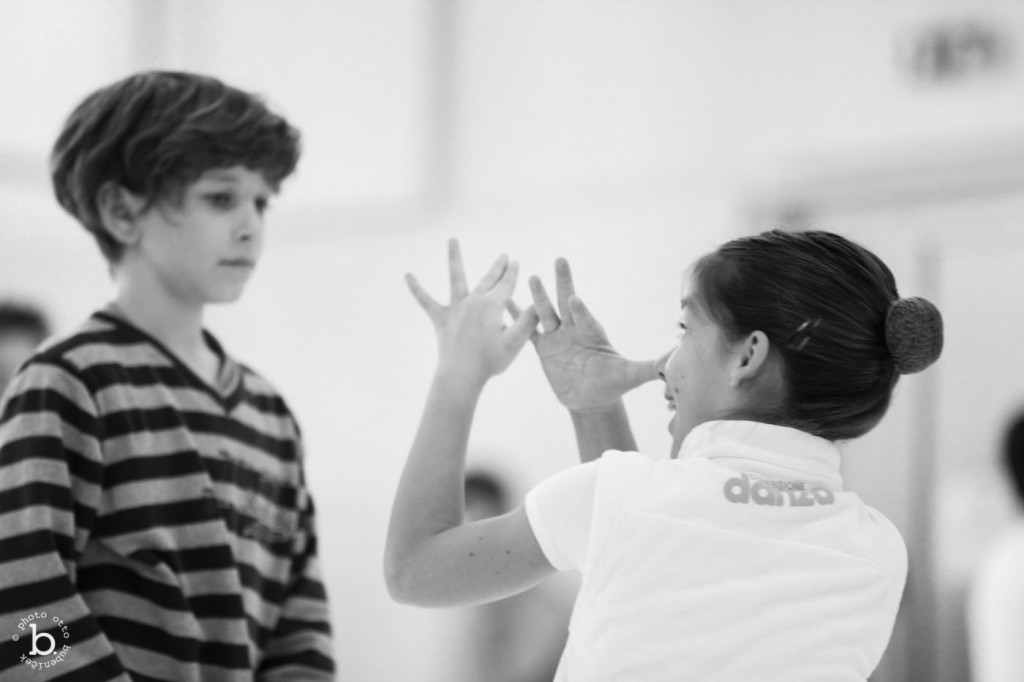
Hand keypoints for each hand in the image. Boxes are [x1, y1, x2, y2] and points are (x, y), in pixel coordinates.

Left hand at [406, 239, 537, 388]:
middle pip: (488, 279)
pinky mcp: (441, 319)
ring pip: (456, 278)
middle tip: (504, 256)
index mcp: (492, 306)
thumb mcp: (516, 342)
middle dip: (497, 267)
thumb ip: (528, 321)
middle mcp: (473, 301)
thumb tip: (537, 304)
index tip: (516, 263)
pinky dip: (416, 289)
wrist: (461, 375)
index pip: (506, 285)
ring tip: (452, 239)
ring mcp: (455, 308)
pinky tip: (407, 276)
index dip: (513, 274)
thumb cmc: (490, 361)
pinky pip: (426, 301)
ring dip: (454, 257)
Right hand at [523, 258, 658, 411]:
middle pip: (567, 303)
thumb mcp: (630, 376)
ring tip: (530, 276)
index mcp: (594, 334)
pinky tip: (506, 302)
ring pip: (546, 313)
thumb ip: (650, 367)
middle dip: (564, 283)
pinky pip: (528, 330)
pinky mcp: (544, 348)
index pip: (586, 319)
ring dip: (538, 297)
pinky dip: (517, 317)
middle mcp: (575, 330)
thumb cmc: (612, 385)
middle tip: (560, 261)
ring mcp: (558, 337)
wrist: (590, 399)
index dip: (581, 310)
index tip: (575, 299)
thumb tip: (673, 361)